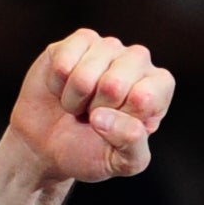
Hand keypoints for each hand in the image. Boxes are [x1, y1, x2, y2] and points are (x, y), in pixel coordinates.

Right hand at [4, 30, 172, 185]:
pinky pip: (64, 60)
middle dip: (96, 109)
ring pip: (86, 72)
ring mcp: (108, 48)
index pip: (144, 97)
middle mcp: (137, 62)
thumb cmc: (89, 152)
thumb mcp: (120, 163)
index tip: (115, 128)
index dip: (121, 118)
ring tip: (77, 106)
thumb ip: (131, 144)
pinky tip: (62, 88)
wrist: (46, 146)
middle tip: (93, 116)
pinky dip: (57, 83)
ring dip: (74, 99)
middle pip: (115, 82)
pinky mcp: (78, 42)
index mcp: (157, 89)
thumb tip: (107, 116)